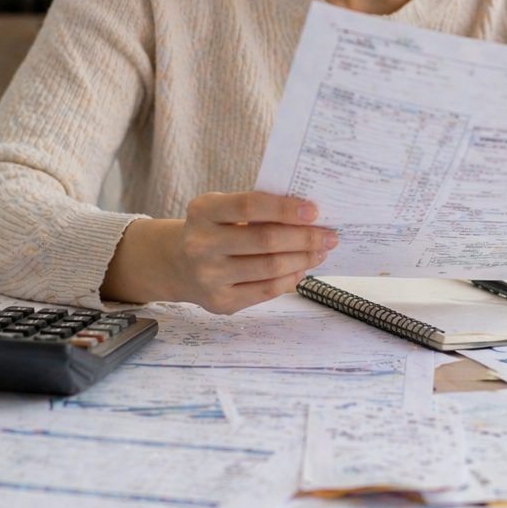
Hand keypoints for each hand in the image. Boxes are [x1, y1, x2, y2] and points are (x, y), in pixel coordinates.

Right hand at [100, 192, 337, 312]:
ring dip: (303, 259)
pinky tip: (302, 268)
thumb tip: (307, 215)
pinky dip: (290, 278)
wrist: (177, 264)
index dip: (286, 208)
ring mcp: (209, 277)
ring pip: (270, 268)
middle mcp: (201, 245)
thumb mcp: (222, 209)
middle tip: (329, 235)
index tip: (314, 211)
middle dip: (304, 238)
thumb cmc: (213, 229)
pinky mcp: (220, 301)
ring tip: (320, 252)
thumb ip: (256, 208)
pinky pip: (266, 290)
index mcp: (203, 211)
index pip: (251, 205)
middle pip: (265, 240)